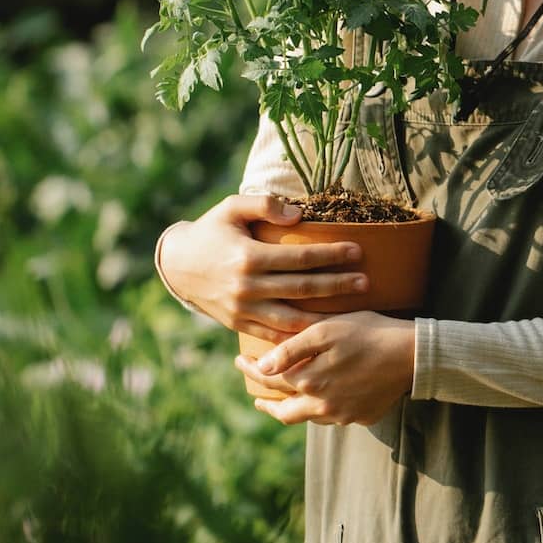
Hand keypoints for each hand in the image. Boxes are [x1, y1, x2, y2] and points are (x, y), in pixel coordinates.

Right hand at [156, 193, 367, 342]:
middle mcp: (247, 286)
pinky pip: (273, 335)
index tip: (357, 251)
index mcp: (248, 256)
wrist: (177, 265)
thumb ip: (263, 205)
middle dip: (337, 285)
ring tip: (352, 313)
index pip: (299, 257)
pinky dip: (298, 337)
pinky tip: (321, 334)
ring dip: (324, 316)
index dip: (331, 255)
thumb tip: (298, 215)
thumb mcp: (231, 208)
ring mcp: (243, 309)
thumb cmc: (210, 231)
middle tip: (365, 282)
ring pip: (292, 318)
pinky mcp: (238, 324)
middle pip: (303, 288)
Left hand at [235, 311, 416, 425]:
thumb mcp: (326, 331)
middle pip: (284, 411)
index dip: (251, 370)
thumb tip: (262, 367)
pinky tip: (321, 397)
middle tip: (254, 393)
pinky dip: (320, 408)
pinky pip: (333, 417)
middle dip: (265, 401)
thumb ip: (291, 351)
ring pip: (308, 417)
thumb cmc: (367, 332)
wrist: (412, 354)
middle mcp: (323, 405)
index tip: (239, 360)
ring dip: (292, 408)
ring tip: (282, 399)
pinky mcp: (361, 417)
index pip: (269, 380)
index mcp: (309, 382)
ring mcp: (343, 415)